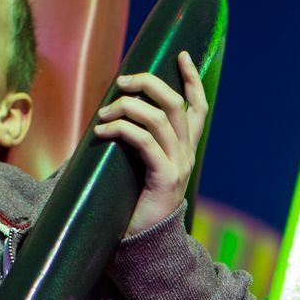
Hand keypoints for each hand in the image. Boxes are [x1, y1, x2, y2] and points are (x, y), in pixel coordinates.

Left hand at [96, 50, 209, 235]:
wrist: (145, 245)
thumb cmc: (135, 204)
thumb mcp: (140, 166)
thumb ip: (138, 141)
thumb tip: (110, 112)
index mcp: (185, 149)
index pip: (198, 106)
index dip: (192, 78)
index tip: (181, 54)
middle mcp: (186, 154)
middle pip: (176, 103)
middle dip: (148, 84)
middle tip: (121, 83)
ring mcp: (178, 166)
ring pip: (159, 118)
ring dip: (127, 107)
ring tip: (103, 114)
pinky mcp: (164, 179)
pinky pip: (144, 142)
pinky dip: (121, 130)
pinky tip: (102, 132)